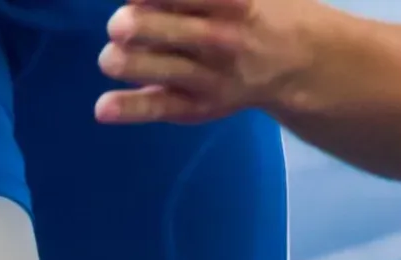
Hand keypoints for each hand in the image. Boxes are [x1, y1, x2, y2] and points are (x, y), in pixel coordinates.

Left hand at [96, 0, 318, 124]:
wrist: (296, 60)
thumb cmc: (254, 7)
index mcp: (230, 0)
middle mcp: (217, 37)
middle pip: (156, 27)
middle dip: (128, 23)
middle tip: (121, 25)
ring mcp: (208, 76)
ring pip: (152, 67)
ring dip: (120, 60)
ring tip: (113, 57)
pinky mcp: (197, 106)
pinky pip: (159, 108)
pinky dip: (128, 108)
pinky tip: (103, 108)